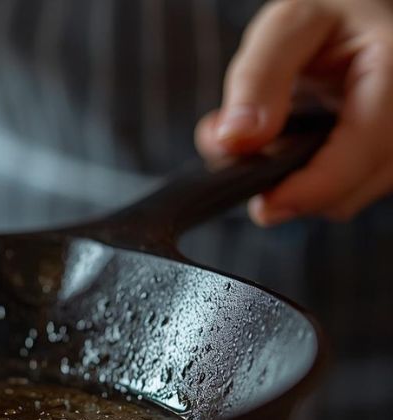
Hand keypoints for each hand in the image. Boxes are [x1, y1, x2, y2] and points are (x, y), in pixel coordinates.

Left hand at [196, 0, 392, 225]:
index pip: (361, 156)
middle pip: (349, 191)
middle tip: (236, 149)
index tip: (264, 206)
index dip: (310, 190)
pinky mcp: (389, 155)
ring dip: (294, 181)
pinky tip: (291, 143)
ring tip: (265, 135)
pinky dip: (310, 177)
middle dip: (287, 183)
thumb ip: (258, 79)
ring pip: (346, 196)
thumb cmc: (331, 10)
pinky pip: (347, 187)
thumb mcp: (288, 24)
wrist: (364, 10)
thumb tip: (236, 141)